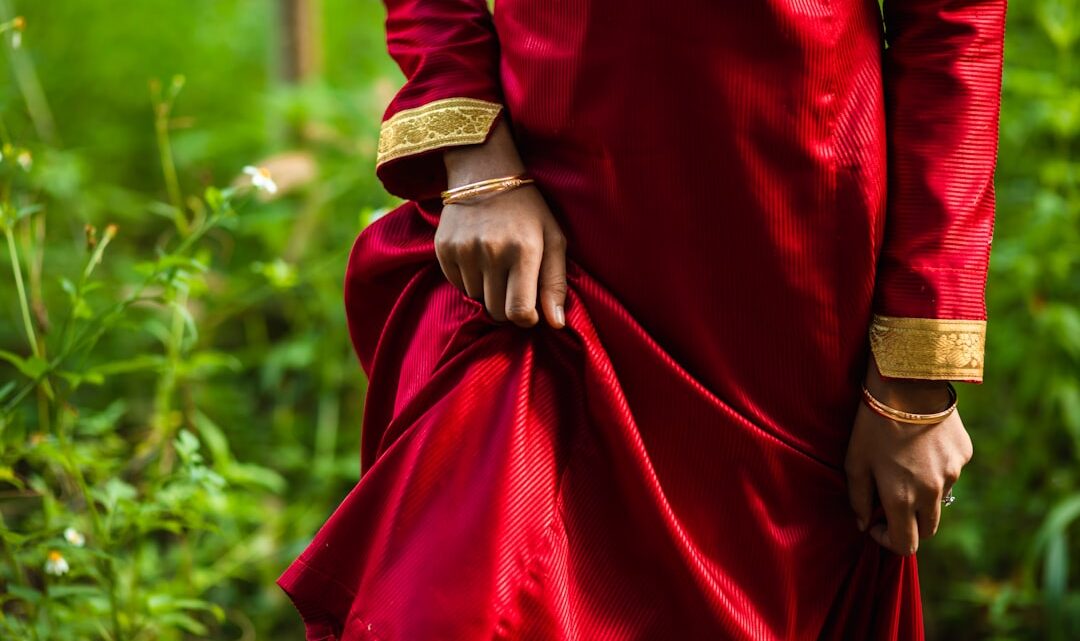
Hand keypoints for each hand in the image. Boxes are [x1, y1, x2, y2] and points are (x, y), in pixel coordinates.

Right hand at [437, 119, 567, 328]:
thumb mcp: (553, 239)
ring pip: (476, 299)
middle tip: (515, 284)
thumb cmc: (528, 210)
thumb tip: (556, 325)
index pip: (519, 312)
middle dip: (508, 306)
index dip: (527, 318)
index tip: (530, 309)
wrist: (485, 172)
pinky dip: (469, 280)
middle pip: (496, 311)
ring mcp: (464, 250)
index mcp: (523, 251)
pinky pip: (457, 285)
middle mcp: (491, 252)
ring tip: (497, 263)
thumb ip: (555, 283)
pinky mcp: (444, 249)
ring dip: (488, 290)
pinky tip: (479, 257)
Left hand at [844, 356, 973, 554]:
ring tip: (903, 461)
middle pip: (928, 529)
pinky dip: (936, 468)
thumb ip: (858, 499)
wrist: (908, 384)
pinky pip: (950, 472)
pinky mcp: (964, 455)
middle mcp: (932, 493)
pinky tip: (921, 444)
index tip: (876, 523)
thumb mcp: (855, 461)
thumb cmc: (872, 424)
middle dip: (909, 523)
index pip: (906, 545)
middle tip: (890, 500)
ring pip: (939, 498)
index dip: (888, 540)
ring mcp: (953, 474)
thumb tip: (863, 523)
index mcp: (902, 499)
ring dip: (922, 492)